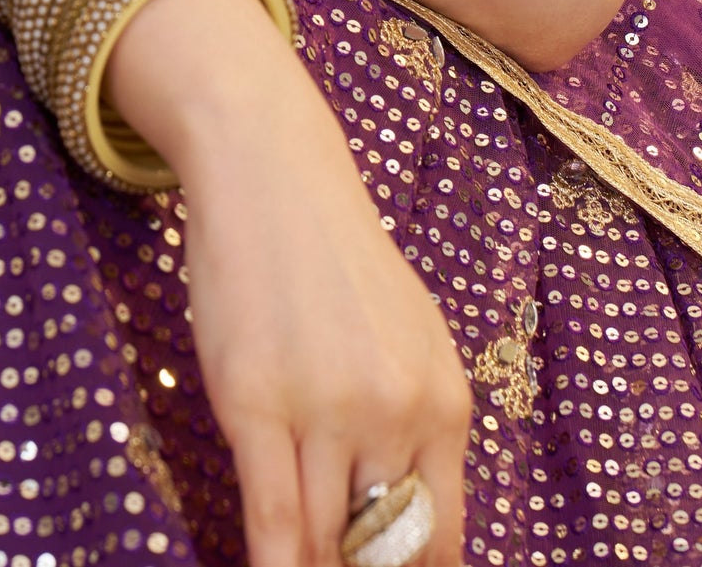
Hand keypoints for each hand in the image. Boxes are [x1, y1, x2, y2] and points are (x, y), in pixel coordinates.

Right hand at [110, 0, 471, 565]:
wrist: (273, 175)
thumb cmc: (336, 261)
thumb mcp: (409, 342)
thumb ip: (415, 428)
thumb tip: (410, 527)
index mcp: (445, 403)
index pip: (440, 542)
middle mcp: (397, 412)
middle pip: (381, 553)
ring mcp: (326, 409)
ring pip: (323, 542)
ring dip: (311, 566)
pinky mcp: (256, 403)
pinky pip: (273, 519)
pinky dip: (271, 566)